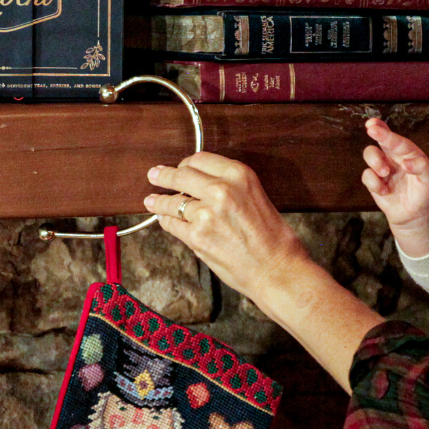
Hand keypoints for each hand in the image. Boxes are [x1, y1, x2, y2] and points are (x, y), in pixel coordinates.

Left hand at [144, 151, 385, 392]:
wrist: (277, 268)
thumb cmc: (273, 237)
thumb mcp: (256, 196)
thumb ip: (230, 187)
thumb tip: (201, 186)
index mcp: (239, 175)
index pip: (200, 159)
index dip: (186, 164)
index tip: (180, 167)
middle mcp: (221, 189)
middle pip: (181, 175)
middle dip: (165, 176)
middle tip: (155, 175)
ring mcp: (206, 213)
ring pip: (171, 201)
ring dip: (160, 201)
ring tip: (152, 201)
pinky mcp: (196, 237)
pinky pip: (172, 224)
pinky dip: (166, 221)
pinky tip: (163, 219)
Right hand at [362, 118, 428, 255]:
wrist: (415, 214)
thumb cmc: (425, 193)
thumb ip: (422, 168)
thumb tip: (406, 163)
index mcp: (409, 152)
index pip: (398, 141)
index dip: (387, 133)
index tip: (375, 127)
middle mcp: (394, 156)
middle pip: (381, 138)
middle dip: (376, 132)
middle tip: (371, 129)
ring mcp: (382, 167)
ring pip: (370, 154)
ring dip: (375, 162)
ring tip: (385, 173)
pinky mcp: (374, 181)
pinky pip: (366, 175)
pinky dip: (374, 183)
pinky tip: (385, 191)